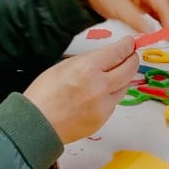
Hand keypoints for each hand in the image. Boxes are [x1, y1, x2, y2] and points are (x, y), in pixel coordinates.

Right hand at [24, 37, 140, 143]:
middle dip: (132, 60)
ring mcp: (103, 105)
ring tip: (113, 76)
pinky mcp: (102, 119)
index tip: (129, 44)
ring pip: (124, 87)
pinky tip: (98, 95)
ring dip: (122, 79)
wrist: (36, 124)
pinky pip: (113, 103)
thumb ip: (89, 61)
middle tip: (130, 56)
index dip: (127, 46)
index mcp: (88, 68)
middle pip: (129, 69)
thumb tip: (106, 57)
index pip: (119, 52)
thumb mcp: (64, 66)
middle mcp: (100, 86)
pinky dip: (110, 97)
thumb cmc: (43, 95)